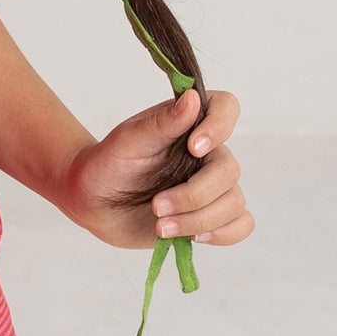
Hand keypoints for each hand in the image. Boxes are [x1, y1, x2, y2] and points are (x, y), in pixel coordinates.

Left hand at [60, 87, 255, 252]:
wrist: (95, 201)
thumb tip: (191, 98)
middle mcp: (207, 152)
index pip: (226, 108)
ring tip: (160, 226)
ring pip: (233, 203)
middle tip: (156, 206)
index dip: (220, 126)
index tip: (192, 148)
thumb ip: (161, 123)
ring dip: (198, 220)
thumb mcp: (128, 141)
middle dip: (192, 196)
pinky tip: (192, 237)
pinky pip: (241, 224)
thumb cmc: (109, 164)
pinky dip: (222, 234)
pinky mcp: (212, 215)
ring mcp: (211, 185)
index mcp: (190, 123)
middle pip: (229, 171)